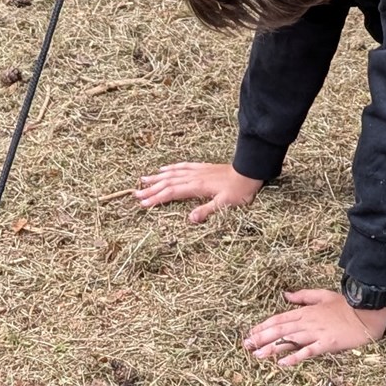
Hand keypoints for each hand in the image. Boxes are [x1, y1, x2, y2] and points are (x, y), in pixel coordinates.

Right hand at [134, 160, 260, 223]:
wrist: (250, 172)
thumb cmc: (239, 191)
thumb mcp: (225, 205)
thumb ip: (206, 211)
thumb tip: (189, 219)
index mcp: (197, 186)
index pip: (171, 192)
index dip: (156, 198)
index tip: (143, 204)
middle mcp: (194, 177)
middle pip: (168, 182)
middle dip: (151, 189)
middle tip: (136, 194)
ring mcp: (197, 171)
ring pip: (172, 173)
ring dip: (157, 178)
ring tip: (143, 180)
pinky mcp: (202, 168)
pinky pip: (183, 166)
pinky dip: (171, 168)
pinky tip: (164, 169)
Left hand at [244, 288, 385, 366]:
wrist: (367, 312)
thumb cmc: (346, 305)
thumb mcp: (322, 295)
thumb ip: (303, 296)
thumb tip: (285, 295)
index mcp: (306, 311)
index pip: (279, 318)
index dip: (263, 326)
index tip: (250, 333)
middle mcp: (308, 321)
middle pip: (280, 329)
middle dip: (261, 338)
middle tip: (246, 346)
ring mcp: (317, 332)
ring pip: (290, 340)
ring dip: (272, 348)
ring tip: (257, 355)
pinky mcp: (327, 343)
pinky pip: (308, 351)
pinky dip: (295, 357)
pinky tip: (283, 364)